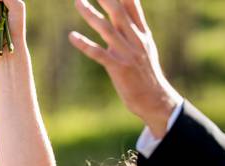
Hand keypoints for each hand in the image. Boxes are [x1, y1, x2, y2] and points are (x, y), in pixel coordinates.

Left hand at [71, 0, 178, 133]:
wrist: (153, 97)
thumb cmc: (146, 74)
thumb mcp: (144, 48)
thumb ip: (133, 33)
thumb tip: (120, 23)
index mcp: (142, 33)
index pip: (133, 6)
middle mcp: (135, 39)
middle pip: (119, 12)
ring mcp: (126, 53)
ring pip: (106, 29)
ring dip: (90, 14)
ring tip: (77, 1)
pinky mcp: (117, 68)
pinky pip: (97, 53)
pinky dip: (84, 44)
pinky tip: (71, 36)